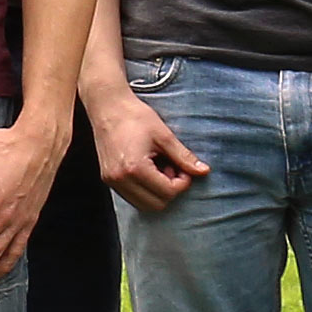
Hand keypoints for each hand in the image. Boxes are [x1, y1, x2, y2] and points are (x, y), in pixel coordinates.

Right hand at [87, 87, 205, 210]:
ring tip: (159, 168)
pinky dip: (145, 189)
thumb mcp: (164, 135)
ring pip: (144, 205)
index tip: (183, 167)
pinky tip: (148, 170)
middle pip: (156, 205)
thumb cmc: (135, 116)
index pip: (167, 192)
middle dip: (170, 190)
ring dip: (157, 192)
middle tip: (172, 168)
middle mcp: (120, 180)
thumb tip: (204, 171)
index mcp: (134, 168)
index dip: (182, 183)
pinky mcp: (108, 180)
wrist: (107, 107)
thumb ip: (184, 157)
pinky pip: (132, 197)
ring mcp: (112, 181)